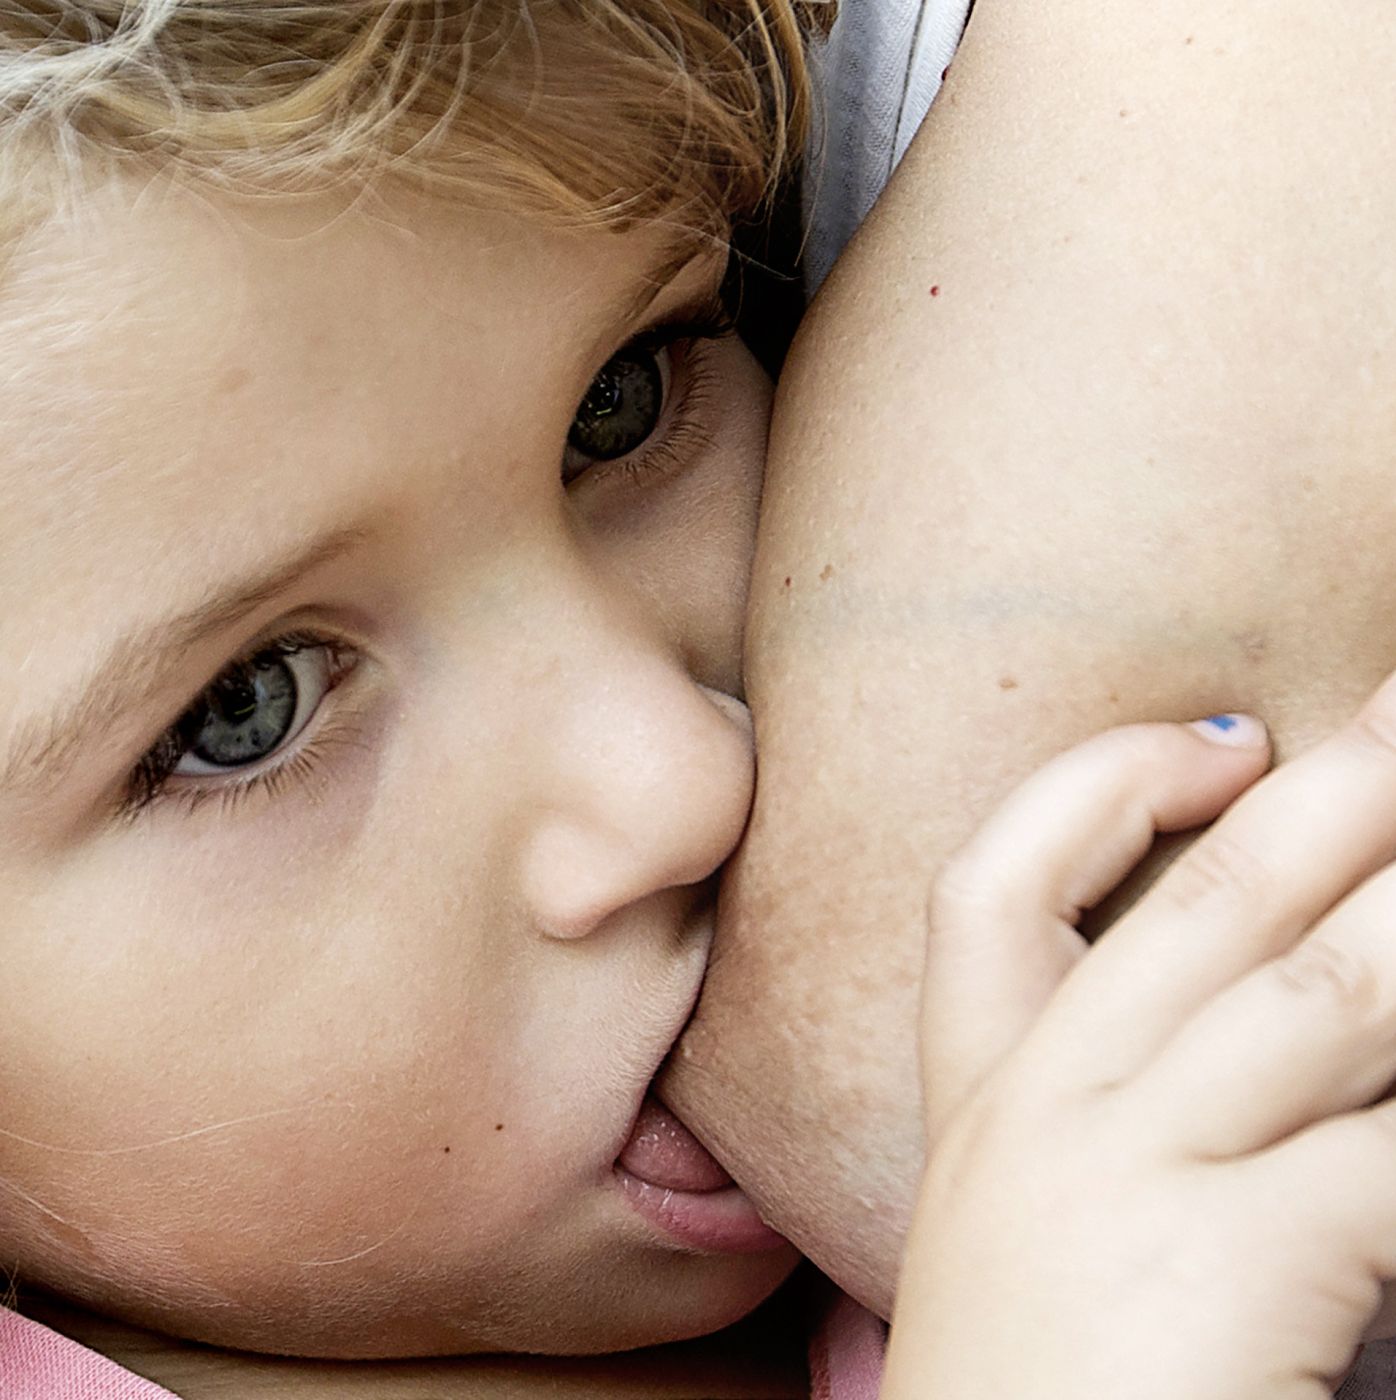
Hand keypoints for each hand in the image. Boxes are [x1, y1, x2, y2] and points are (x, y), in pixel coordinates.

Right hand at [884, 679, 1395, 1398]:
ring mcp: (1126, 1178)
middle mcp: (1043, 1114)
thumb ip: (1144, 1113)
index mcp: (992, 1104)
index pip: (991, 887)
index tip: (1224, 745)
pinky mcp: (1228, 1262)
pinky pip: (1391, 1149)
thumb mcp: (1051, 1234)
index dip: (1102, 788)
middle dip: (1336, 786)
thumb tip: (1301, 995)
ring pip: (1319, 990)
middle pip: (1202, 901)